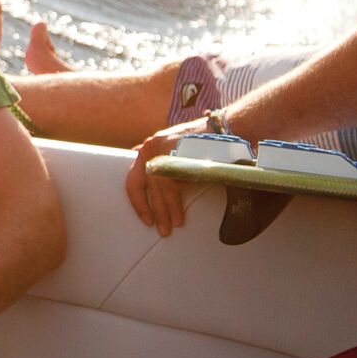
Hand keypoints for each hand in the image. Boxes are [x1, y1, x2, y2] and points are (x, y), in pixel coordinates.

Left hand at [125, 118, 206, 236]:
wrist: (222, 128)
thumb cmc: (201, 142)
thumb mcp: (173, 148)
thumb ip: (159, 162)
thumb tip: (148, 182)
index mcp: (149, 148)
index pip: (134, 180)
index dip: (138, 202)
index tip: (145, 218)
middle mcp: (152, 147)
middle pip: (150, 186)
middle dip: (157, 210)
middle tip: (162, 229)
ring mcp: (165, 149)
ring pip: (163, 186)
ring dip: (170, 208)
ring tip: (176, 223)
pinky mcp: (178, 152)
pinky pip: (177, 181)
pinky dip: (181, 196)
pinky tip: (184, 207)